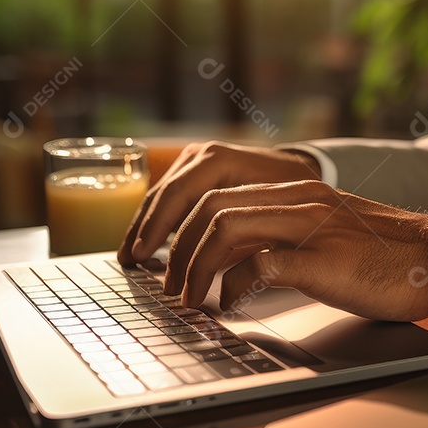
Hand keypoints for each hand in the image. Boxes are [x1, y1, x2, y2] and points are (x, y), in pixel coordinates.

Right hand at [118, 141, 320, 265]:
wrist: (298, 171)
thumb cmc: (291, 195)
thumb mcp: (272, 217)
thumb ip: (240, 240)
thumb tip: (211, 271)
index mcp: (218, 162)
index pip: (178, 196)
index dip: (159, 229)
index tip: (144, 256)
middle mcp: (201, 156)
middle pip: (162, 196)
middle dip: (144, 232)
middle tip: (130, 264)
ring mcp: (194, 160)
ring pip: (159, 196)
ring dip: (143, 228)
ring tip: (128, 258)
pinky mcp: (192, 171)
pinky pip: (167, 197)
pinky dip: (155, 221)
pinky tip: (145, 245)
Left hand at [162, 179, 427, 321]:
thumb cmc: (383, 257)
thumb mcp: (323, 235)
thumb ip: (279, 237)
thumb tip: (228, 266)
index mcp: (294, 190)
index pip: (214, 192)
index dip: (177, 225)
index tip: (161, 259)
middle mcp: (297, 198)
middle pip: (208, 206)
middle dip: (174, 248)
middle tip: (165, 285)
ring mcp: (310, 225)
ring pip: (224, 228)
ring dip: (194, 268)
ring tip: (186, 299)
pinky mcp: (324, 259)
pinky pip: (260, 266)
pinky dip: (233, 289)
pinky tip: (230, 307)